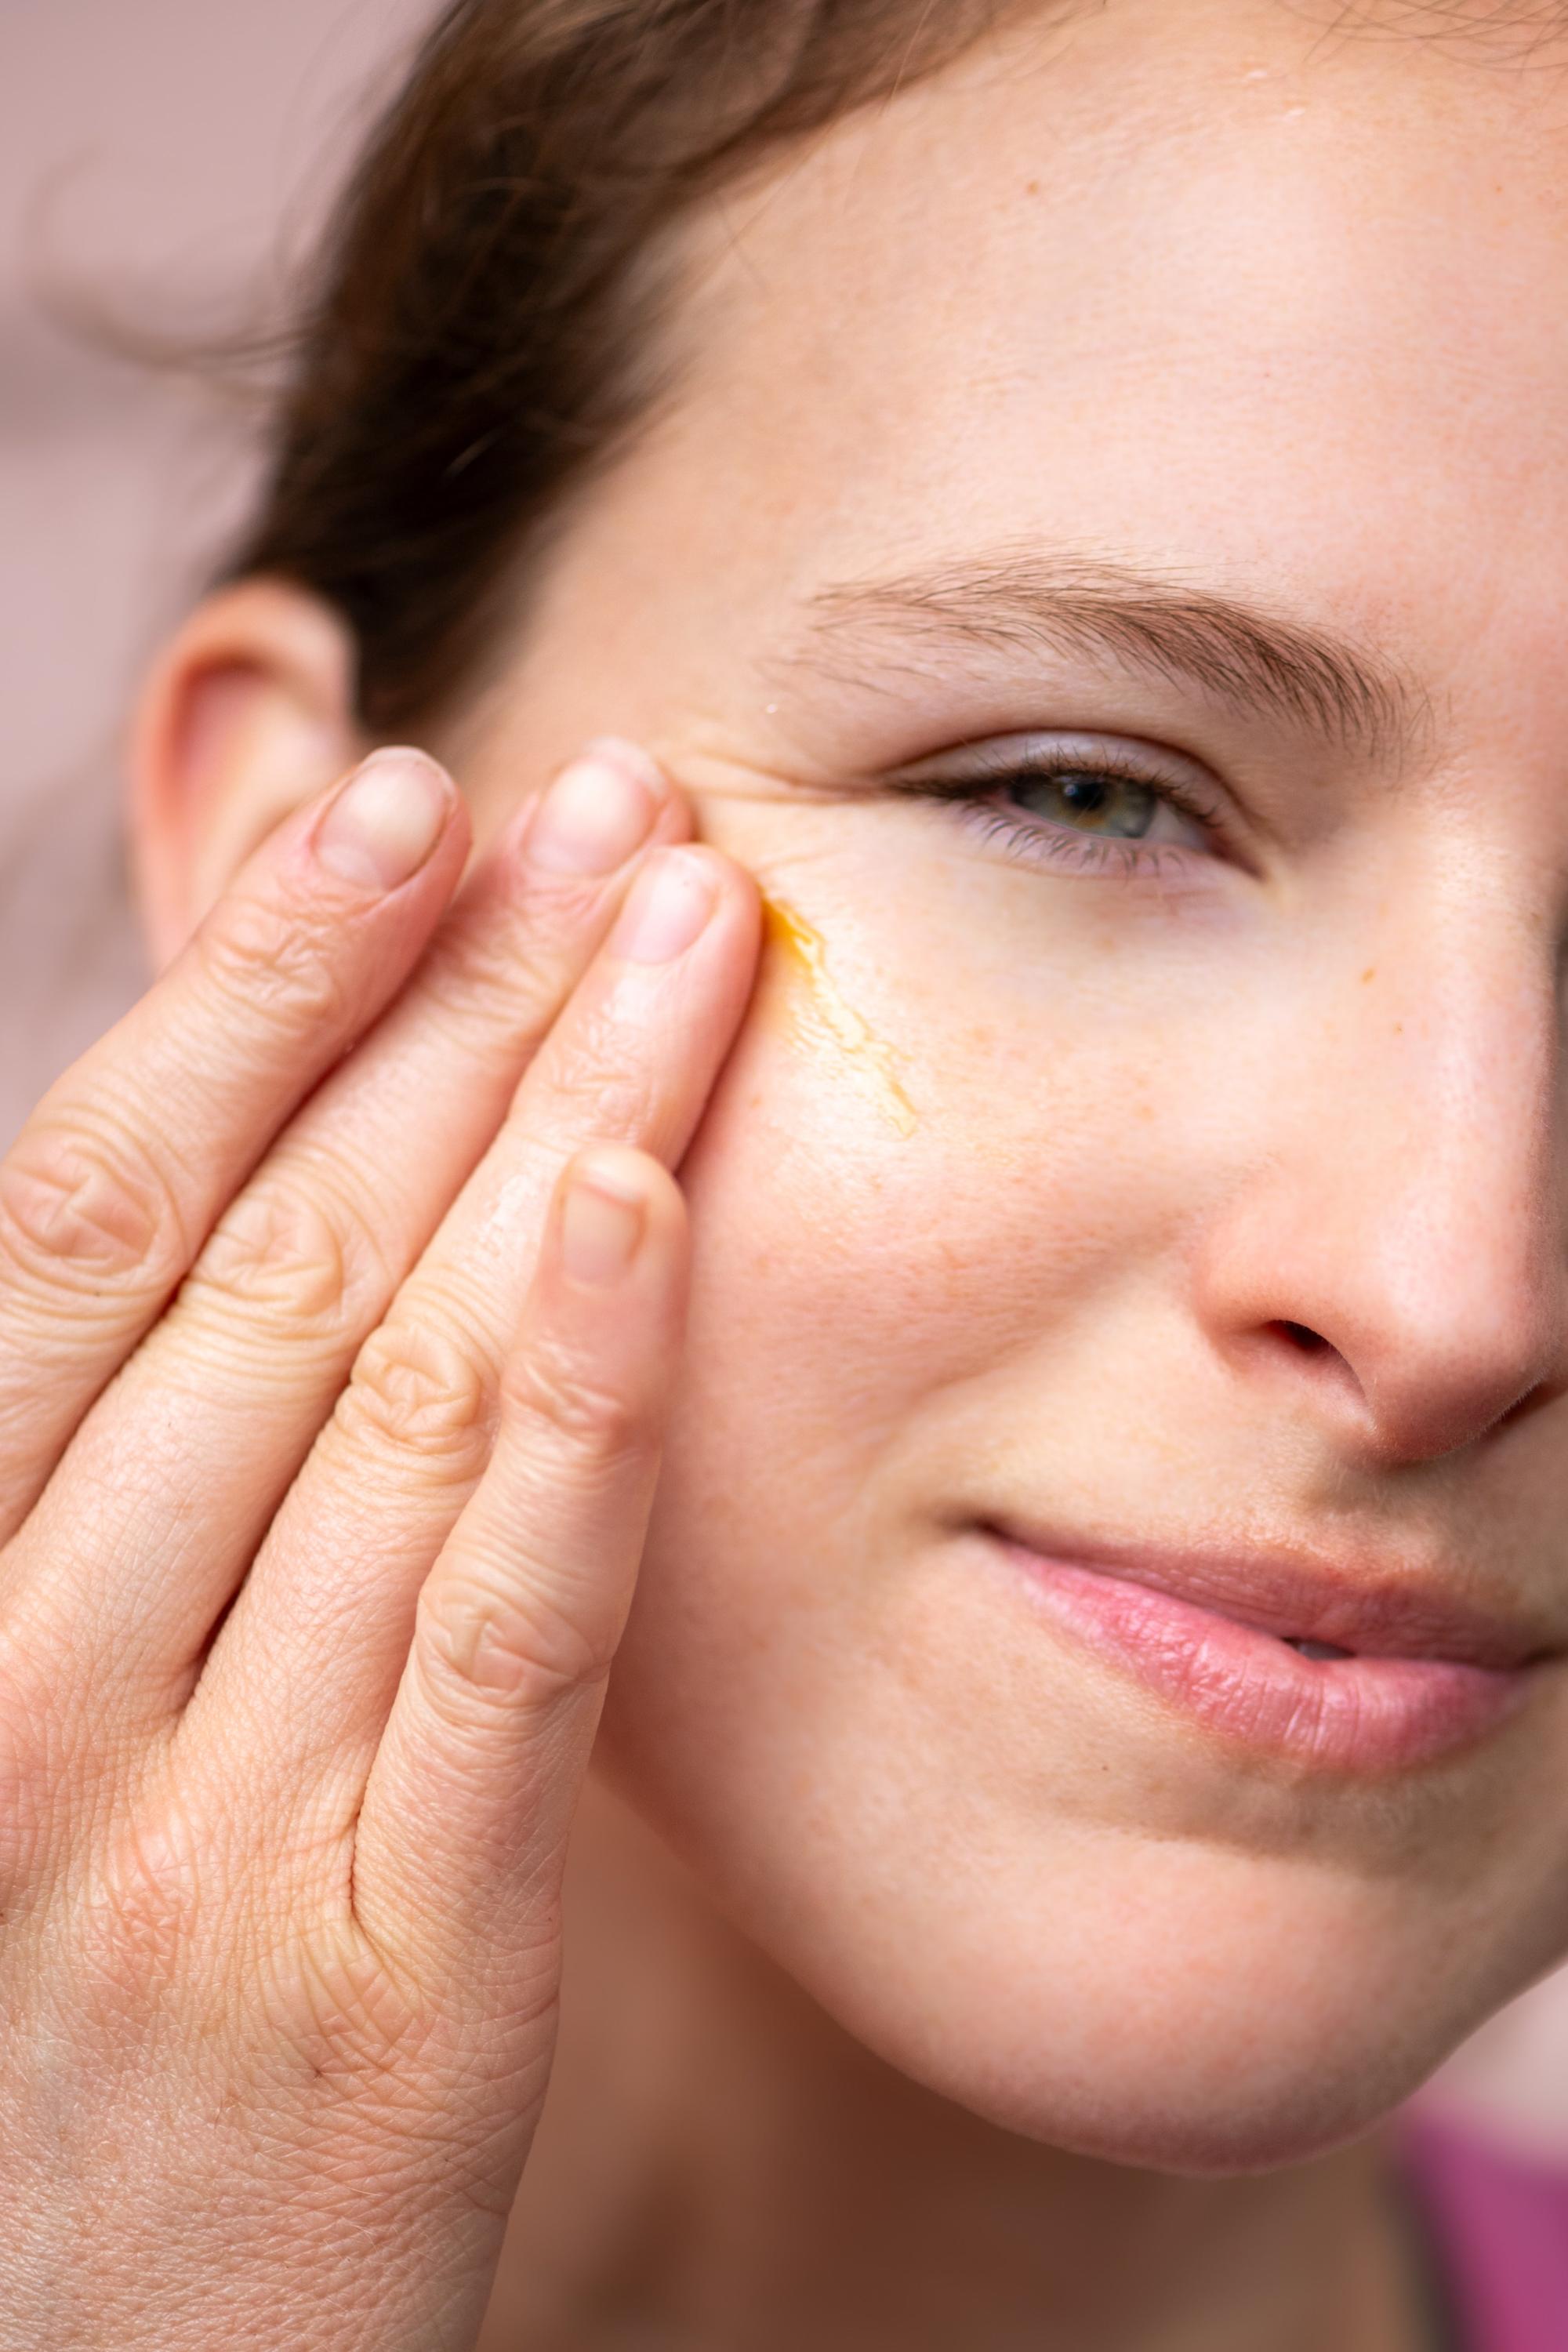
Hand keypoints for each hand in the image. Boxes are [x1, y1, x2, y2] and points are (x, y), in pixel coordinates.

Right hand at [0, 741, 758, 2349]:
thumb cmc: (42, 2033)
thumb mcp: (6, 1732)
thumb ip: (107, 1479)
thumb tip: (233, 1187)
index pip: (93, 1211)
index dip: (254, 982)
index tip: (400, 801)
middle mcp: (24, 1691)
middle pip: (268, 1251)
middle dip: (443, 991)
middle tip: (595, 792)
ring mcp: (204, 1839)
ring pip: (396, 1386)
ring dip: (552, 1113)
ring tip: (676, 912)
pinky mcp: (404, 1982)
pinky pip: (501, 1632)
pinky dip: (574, 1398)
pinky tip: (645, 1198)